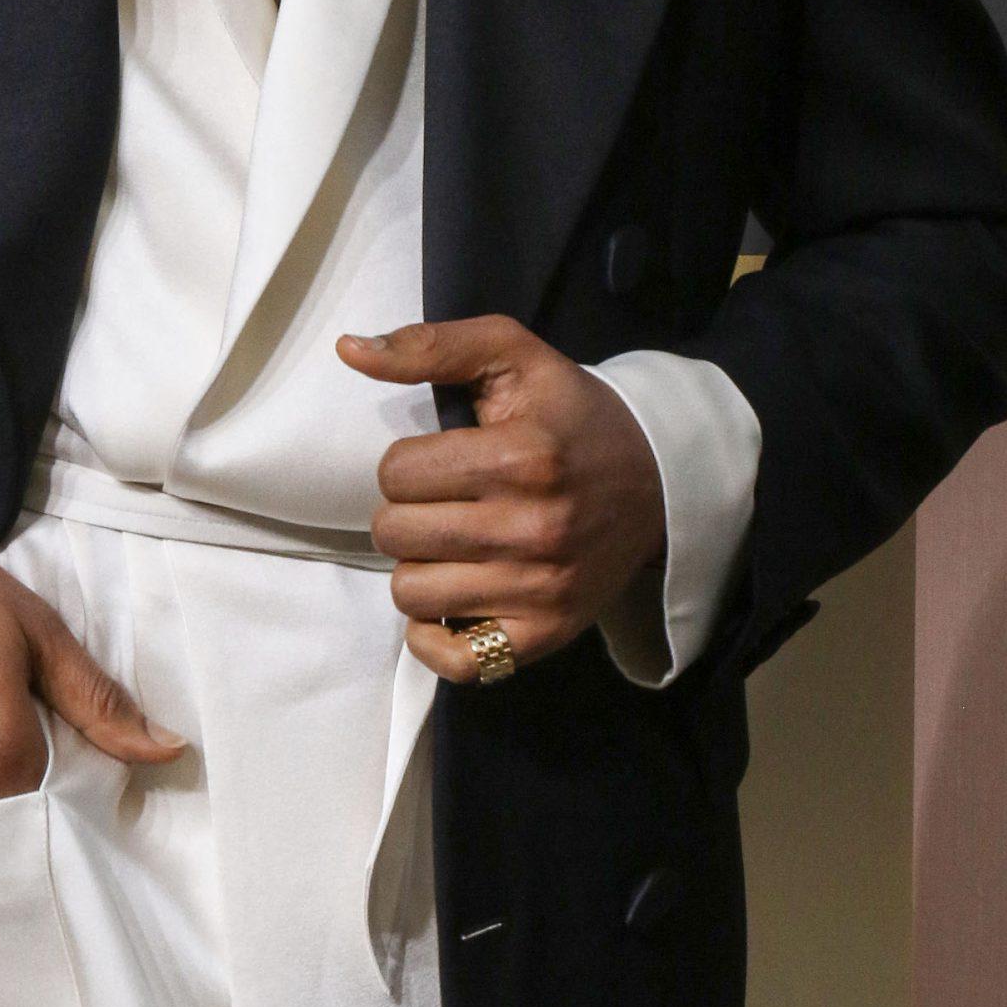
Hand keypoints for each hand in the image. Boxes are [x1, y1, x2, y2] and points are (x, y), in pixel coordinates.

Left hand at [336, 316, 666, 683]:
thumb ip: (430, 346)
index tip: (438, 461)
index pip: (397, 473)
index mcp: (521, 456)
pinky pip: (453, 661)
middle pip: (397, 534)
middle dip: (405, 512)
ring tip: (449, 545)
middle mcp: (532, 528)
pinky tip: (450, 598)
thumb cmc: (571, 413)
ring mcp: (540, 589)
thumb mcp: (512, 354)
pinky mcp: (546, 635)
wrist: (657, 481)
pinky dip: (432, 635)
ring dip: (417, 567)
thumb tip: (348, 349)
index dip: (405, 463)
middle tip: (440, 502)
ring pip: (412, 594)